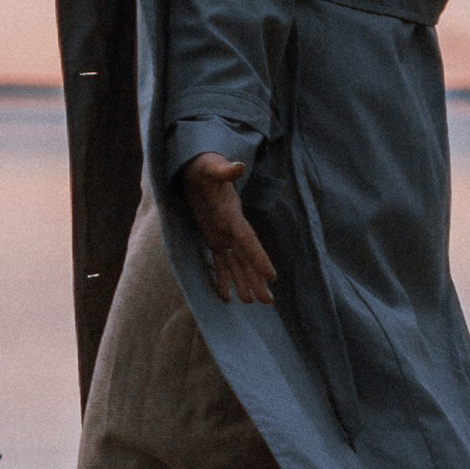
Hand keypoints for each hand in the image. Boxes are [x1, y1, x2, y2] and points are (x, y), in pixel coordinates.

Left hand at [181, 154, 275, 304]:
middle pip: (246, 257)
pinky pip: (220, 261)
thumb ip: (223, 170)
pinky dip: (223, 278)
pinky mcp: (213, 238)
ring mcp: (223, 234)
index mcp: (232, 214)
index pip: (247, 239)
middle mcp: (231, 227)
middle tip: (268, 301)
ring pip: (236, 263)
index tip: (271, 275)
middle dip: (256, 279)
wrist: (198, 168)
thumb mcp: (210, 166)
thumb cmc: (204, 166)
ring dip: (244, 282)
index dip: (258, 257)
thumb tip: (237, 166)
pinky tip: (226, 296)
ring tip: (252, 302)